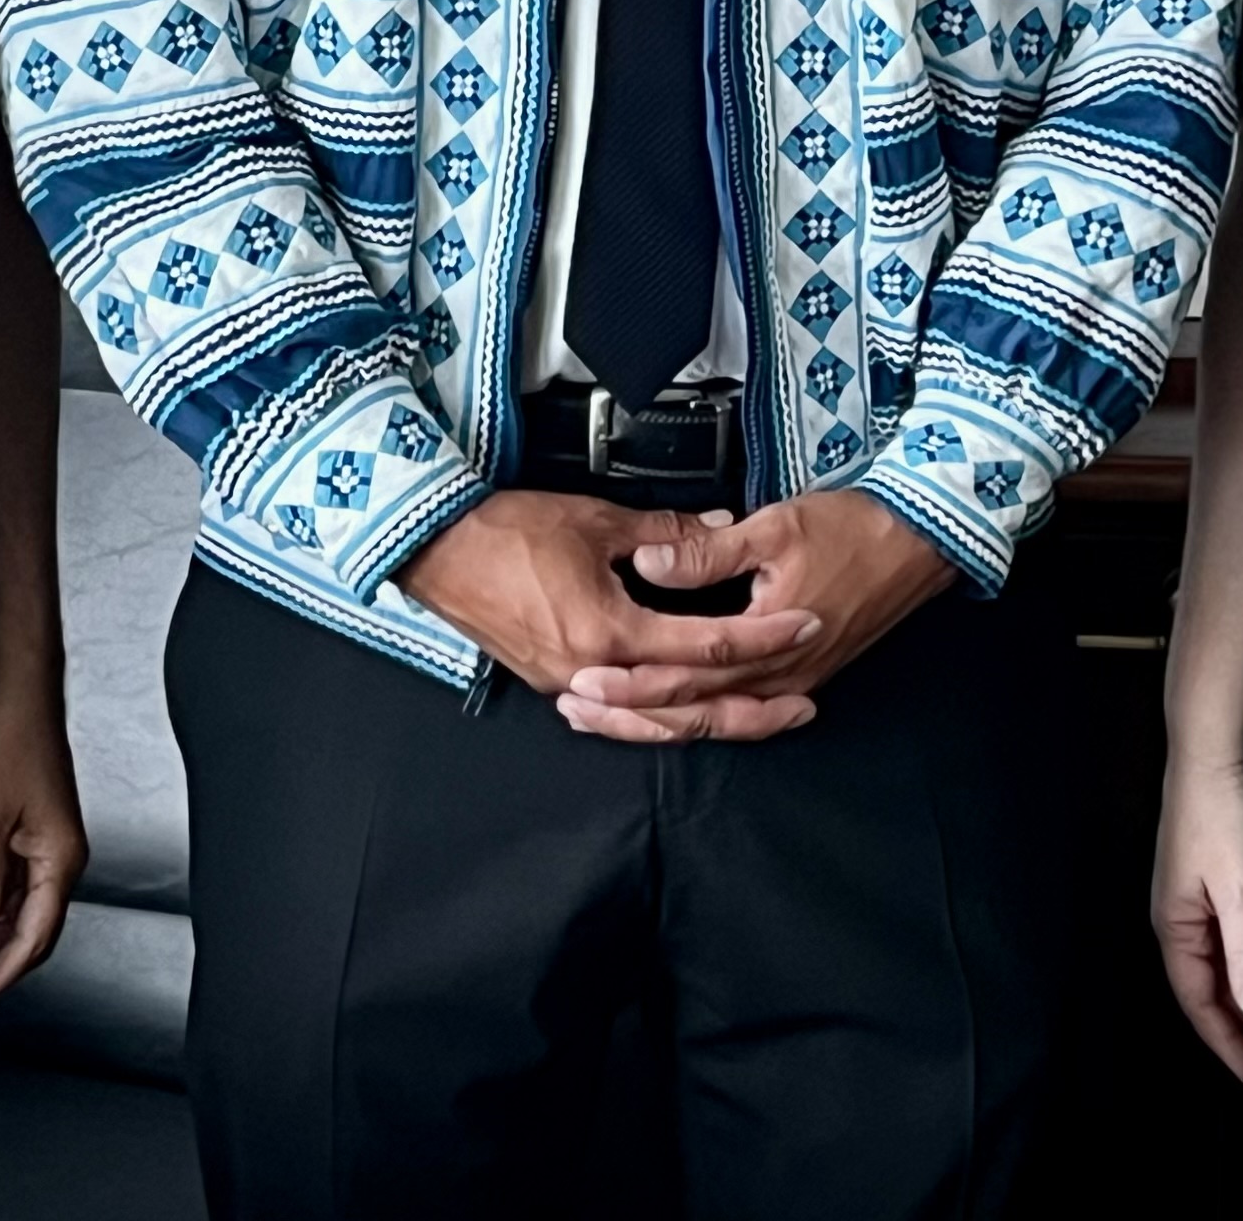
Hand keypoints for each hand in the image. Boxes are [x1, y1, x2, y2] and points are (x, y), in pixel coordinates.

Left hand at [0, 678, 87, 1008]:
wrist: (20, 694)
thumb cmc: (11, 741)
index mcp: (59, 860)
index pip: (33, 938)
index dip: (0, 974)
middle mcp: (60, 859)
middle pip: (31, 932)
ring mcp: (47, 847)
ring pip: (19, 911)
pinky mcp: (32, 833)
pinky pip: (12, 887)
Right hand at [399, 489, 821, 707]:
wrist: (435, 548)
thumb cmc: (506, 531)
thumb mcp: (597, 520)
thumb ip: (666, 533)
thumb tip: (718, 528)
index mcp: (610, 632)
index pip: (707, 645)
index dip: (764, 637)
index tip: (807, 624)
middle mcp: (593, 672)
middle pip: (689, 707)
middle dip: (752, 710)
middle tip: (804, 708)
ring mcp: (569, 684)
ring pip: (655, 722)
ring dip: (710, 722)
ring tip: (758, 719)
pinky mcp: (552, 680)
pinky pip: (621, 714)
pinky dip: (659, 718)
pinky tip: (682, 715)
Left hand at [557, 490, 952, 741]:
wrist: (920, 541)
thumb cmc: (854, 530)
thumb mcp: (774, 528)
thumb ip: (707, 551)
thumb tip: (650, 563)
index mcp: (767, 646)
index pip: (682, 677)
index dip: (628, 681)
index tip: (582, 676)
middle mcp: (778, 677)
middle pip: (691, 711)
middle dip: (629, 713)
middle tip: (576, 708)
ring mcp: (792, 681)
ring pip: (714, 718)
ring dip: (659, 721)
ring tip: (607, 717)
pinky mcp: (802, 673)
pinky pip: (741, 709)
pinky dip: (701, 714)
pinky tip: (672, 715)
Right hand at [1152, 751, 1242, 1079]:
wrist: (1213, 749)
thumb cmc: (1221, 814)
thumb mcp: (1239, 889)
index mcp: (1175, 925)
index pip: (1198, 1001)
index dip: (1226, 1042)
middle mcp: (1178, 917)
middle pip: (1207, 988)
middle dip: (1239, 1027)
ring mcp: (1193, 898)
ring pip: (1219, 965)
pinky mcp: (1212, 880)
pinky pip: (1228, 941)